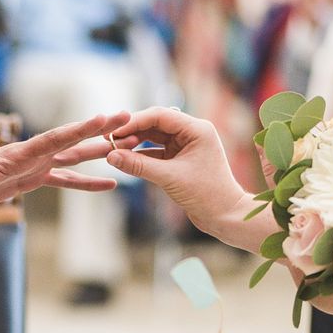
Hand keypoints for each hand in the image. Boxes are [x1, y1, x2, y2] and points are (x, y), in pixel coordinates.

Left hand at [0, 112, 137, 215]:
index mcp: (21, 154)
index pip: (56, 139)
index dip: (80, 129)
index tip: (103, 118)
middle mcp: (33, 155)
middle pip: (73, 140)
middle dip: (100, 129)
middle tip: (126, 117)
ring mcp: (37, 167)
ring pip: (75, 157)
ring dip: (100, 151)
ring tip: (127, 144)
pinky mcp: (35, 180)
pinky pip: (67, 181)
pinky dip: (88, 182)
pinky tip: (108, 184)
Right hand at [104, 107, 245, 235]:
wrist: (224, 216)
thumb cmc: (205, 195)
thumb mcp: (169, 178)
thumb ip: (139, 166)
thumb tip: (111, 156)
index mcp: (196, 129)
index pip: (160, 116)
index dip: (135, 121)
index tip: (114, 131)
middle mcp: (191, 133)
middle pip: (155, 124)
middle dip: (132, 131)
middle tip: (108, 139)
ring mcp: (185, 146)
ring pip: (153, 138)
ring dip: (134, 143)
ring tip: (113, 149)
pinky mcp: (179, 160)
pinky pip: (155, 152)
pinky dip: (141, 156)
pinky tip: (124, 159)